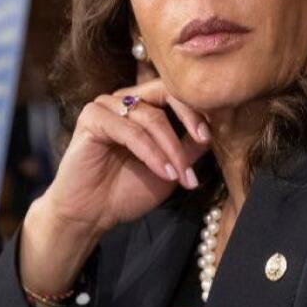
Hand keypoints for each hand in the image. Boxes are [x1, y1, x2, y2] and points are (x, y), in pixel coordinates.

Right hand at [20, 78, 210, 302]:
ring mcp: (106, 106)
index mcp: (142, 105)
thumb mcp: (170, 168)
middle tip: (203, 140)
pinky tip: (163, 171)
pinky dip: (150, 152)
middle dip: (188, 117)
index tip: (211, 135)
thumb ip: (189, 147)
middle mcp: (124, 100)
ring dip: (171, 148)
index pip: (174, 91)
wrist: (92, 215)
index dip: (196, 109)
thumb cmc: (127, 191)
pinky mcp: (91, 118)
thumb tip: (216, 128)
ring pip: (150, 116)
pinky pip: (129, 130)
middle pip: (164, 92)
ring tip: (181, 176)